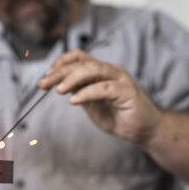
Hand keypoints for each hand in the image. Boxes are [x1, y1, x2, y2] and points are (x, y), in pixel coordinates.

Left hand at [39, 49, 161, 145]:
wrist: (144, 131)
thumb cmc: (120, 117)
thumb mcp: (92, 105)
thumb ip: (80, 93)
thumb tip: (60, 86)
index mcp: (102, 72)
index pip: (79, 58)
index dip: (61, 62)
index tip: (47, 75)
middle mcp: (111, 71)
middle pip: (82, 63)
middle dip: (60, 72)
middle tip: (44, 83)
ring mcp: (121, 79)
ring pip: (93, 70)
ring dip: (72, 78)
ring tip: (58, 90)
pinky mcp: (127, 92)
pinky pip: (104, 88)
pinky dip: (87, 93)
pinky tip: (74, 100)